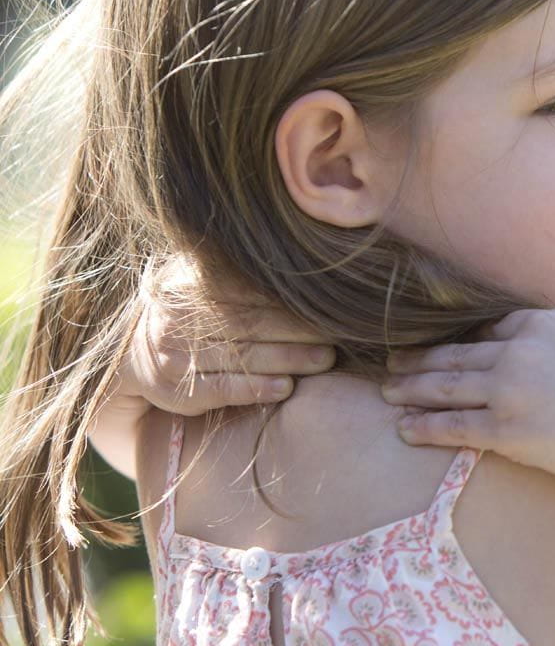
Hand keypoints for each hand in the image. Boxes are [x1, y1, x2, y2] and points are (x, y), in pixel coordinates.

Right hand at [113, 258, 335, 415]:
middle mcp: (178, 316)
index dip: (287, 298)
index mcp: (187, 283)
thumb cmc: (183, 311)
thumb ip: (230, 268)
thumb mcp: (193, 278)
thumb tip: (296, 256)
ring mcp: (175, 353)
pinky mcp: (176, 389)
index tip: (325, 303)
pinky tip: (286, 388)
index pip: (245, 289)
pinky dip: (257, 388)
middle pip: (250, 322)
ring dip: (288, 359)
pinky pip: (223, 389)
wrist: (127, 355)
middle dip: (299, 330)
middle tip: (337, 335)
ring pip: (242, 356)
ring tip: (325, 360)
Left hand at [382, 309, 554, 488]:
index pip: (491, 327)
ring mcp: (507, 391)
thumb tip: (554, 332)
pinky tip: (404, 427)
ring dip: (410, 388)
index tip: (442, 344)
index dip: (462, 337)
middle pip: (456, 353)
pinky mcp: (504, 430)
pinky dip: (424, 426)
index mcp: (541, 325)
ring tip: (387, 390)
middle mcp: (517, 352)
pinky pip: (454, 426)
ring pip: (446, 386)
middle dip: (420, 358)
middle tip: (392, 361)